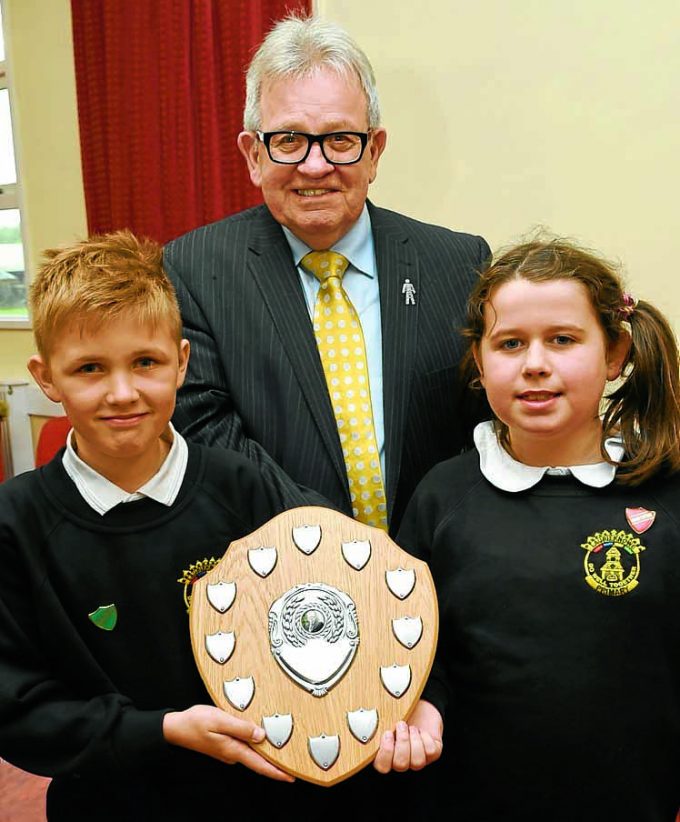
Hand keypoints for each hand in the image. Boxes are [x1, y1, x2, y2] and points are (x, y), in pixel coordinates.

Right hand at [163, 705, 293, 781]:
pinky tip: (261, 739)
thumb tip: (260, 735)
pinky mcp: (225, 744)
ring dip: (266, 754)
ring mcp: (228, 750)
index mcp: (233, 749)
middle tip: (293, 763)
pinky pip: (244, 746)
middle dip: (276, 764)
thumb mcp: (220, 720)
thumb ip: (241, 727)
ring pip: (252, 753)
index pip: (259, 764)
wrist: (175, 728)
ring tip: (282, 751)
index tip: (291, 776)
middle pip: (258, 761)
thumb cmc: (195, 723)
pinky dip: (255, 745)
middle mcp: (232, 753)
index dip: (276, 771)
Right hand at [373, 700, 442, 773]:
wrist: (421, 706)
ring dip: (414, 741)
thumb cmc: (401, 712)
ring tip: (412, 727)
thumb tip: (369, 725)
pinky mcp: (433, 753)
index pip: (382, 766)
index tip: (387, 733)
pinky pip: (431, 752)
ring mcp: (418, 758)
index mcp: (387, 755)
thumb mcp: (388, 717)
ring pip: (417, 762)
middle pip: (401, 764)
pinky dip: (426, 738)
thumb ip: (379, 726)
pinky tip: (422, 730)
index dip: (385, 753)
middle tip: (401, 725)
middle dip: (402, 743)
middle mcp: (402, 760)